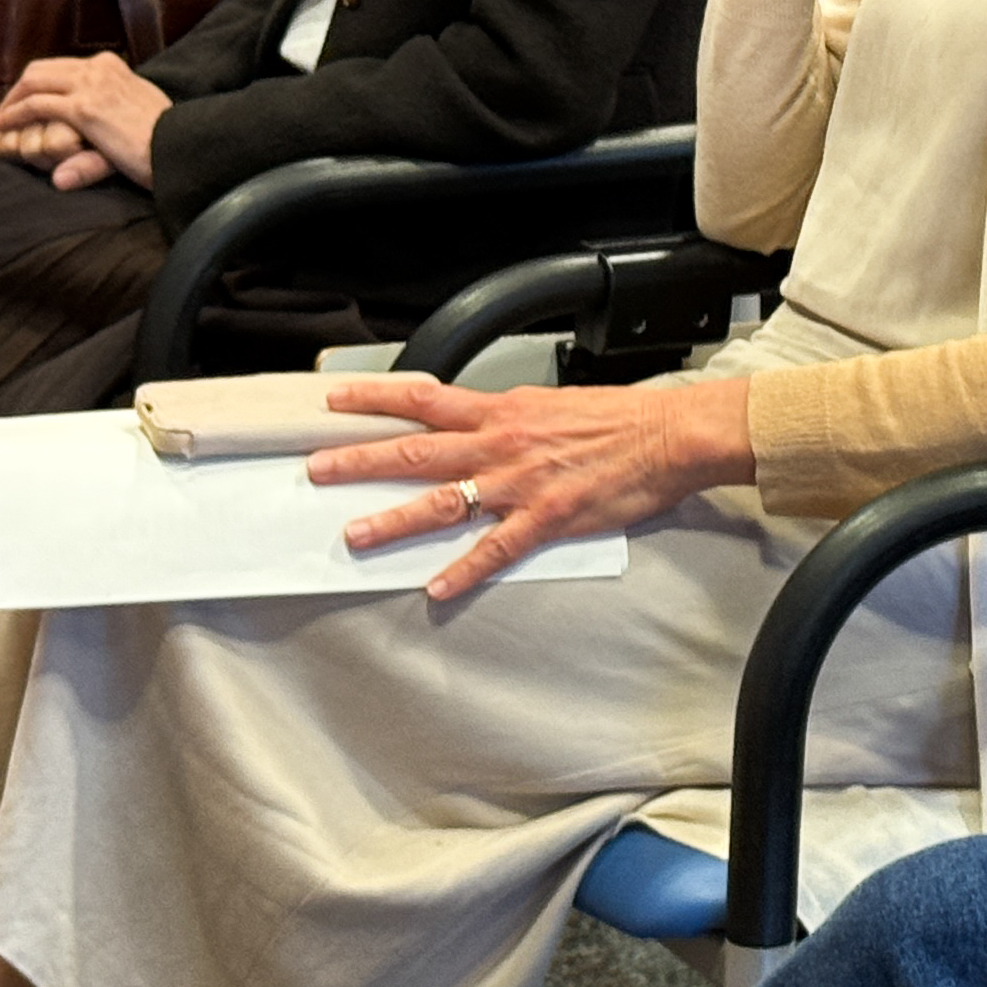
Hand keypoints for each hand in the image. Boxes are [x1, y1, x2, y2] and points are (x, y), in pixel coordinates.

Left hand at [0, 52, 169, 190]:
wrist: (180, 146)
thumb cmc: (166, 137)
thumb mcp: (137, 112)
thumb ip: (116, 109)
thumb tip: (104, 120)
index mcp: (112, 67)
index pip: (65, 67)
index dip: (41, 83)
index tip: (30, 100)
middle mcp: (98, 69)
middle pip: (43, 70)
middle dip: (19, 89)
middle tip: (7, 111)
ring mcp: (89, 86)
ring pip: (33, 84)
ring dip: (12, 103)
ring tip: (0, 122)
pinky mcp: (82, 109)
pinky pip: (36, 106)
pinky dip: (14, 116)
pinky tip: (4, 128)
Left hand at [304, 372, 753, 601]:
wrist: (671, 434)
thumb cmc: (621, 419)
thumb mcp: (553, 403)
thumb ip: (509, 417)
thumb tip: (477, 423)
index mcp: (503, 410)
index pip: (424, 399)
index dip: (376, 400)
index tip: (334, 402)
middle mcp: (502, 443)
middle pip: (417, 450)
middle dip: (361, 459)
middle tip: (316, 469)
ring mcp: (520, 483)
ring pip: (444, 500)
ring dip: (395, 519)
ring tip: (355, 534)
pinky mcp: (547, 518)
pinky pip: (496, 549)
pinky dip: (464, 569)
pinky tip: (436, 587)